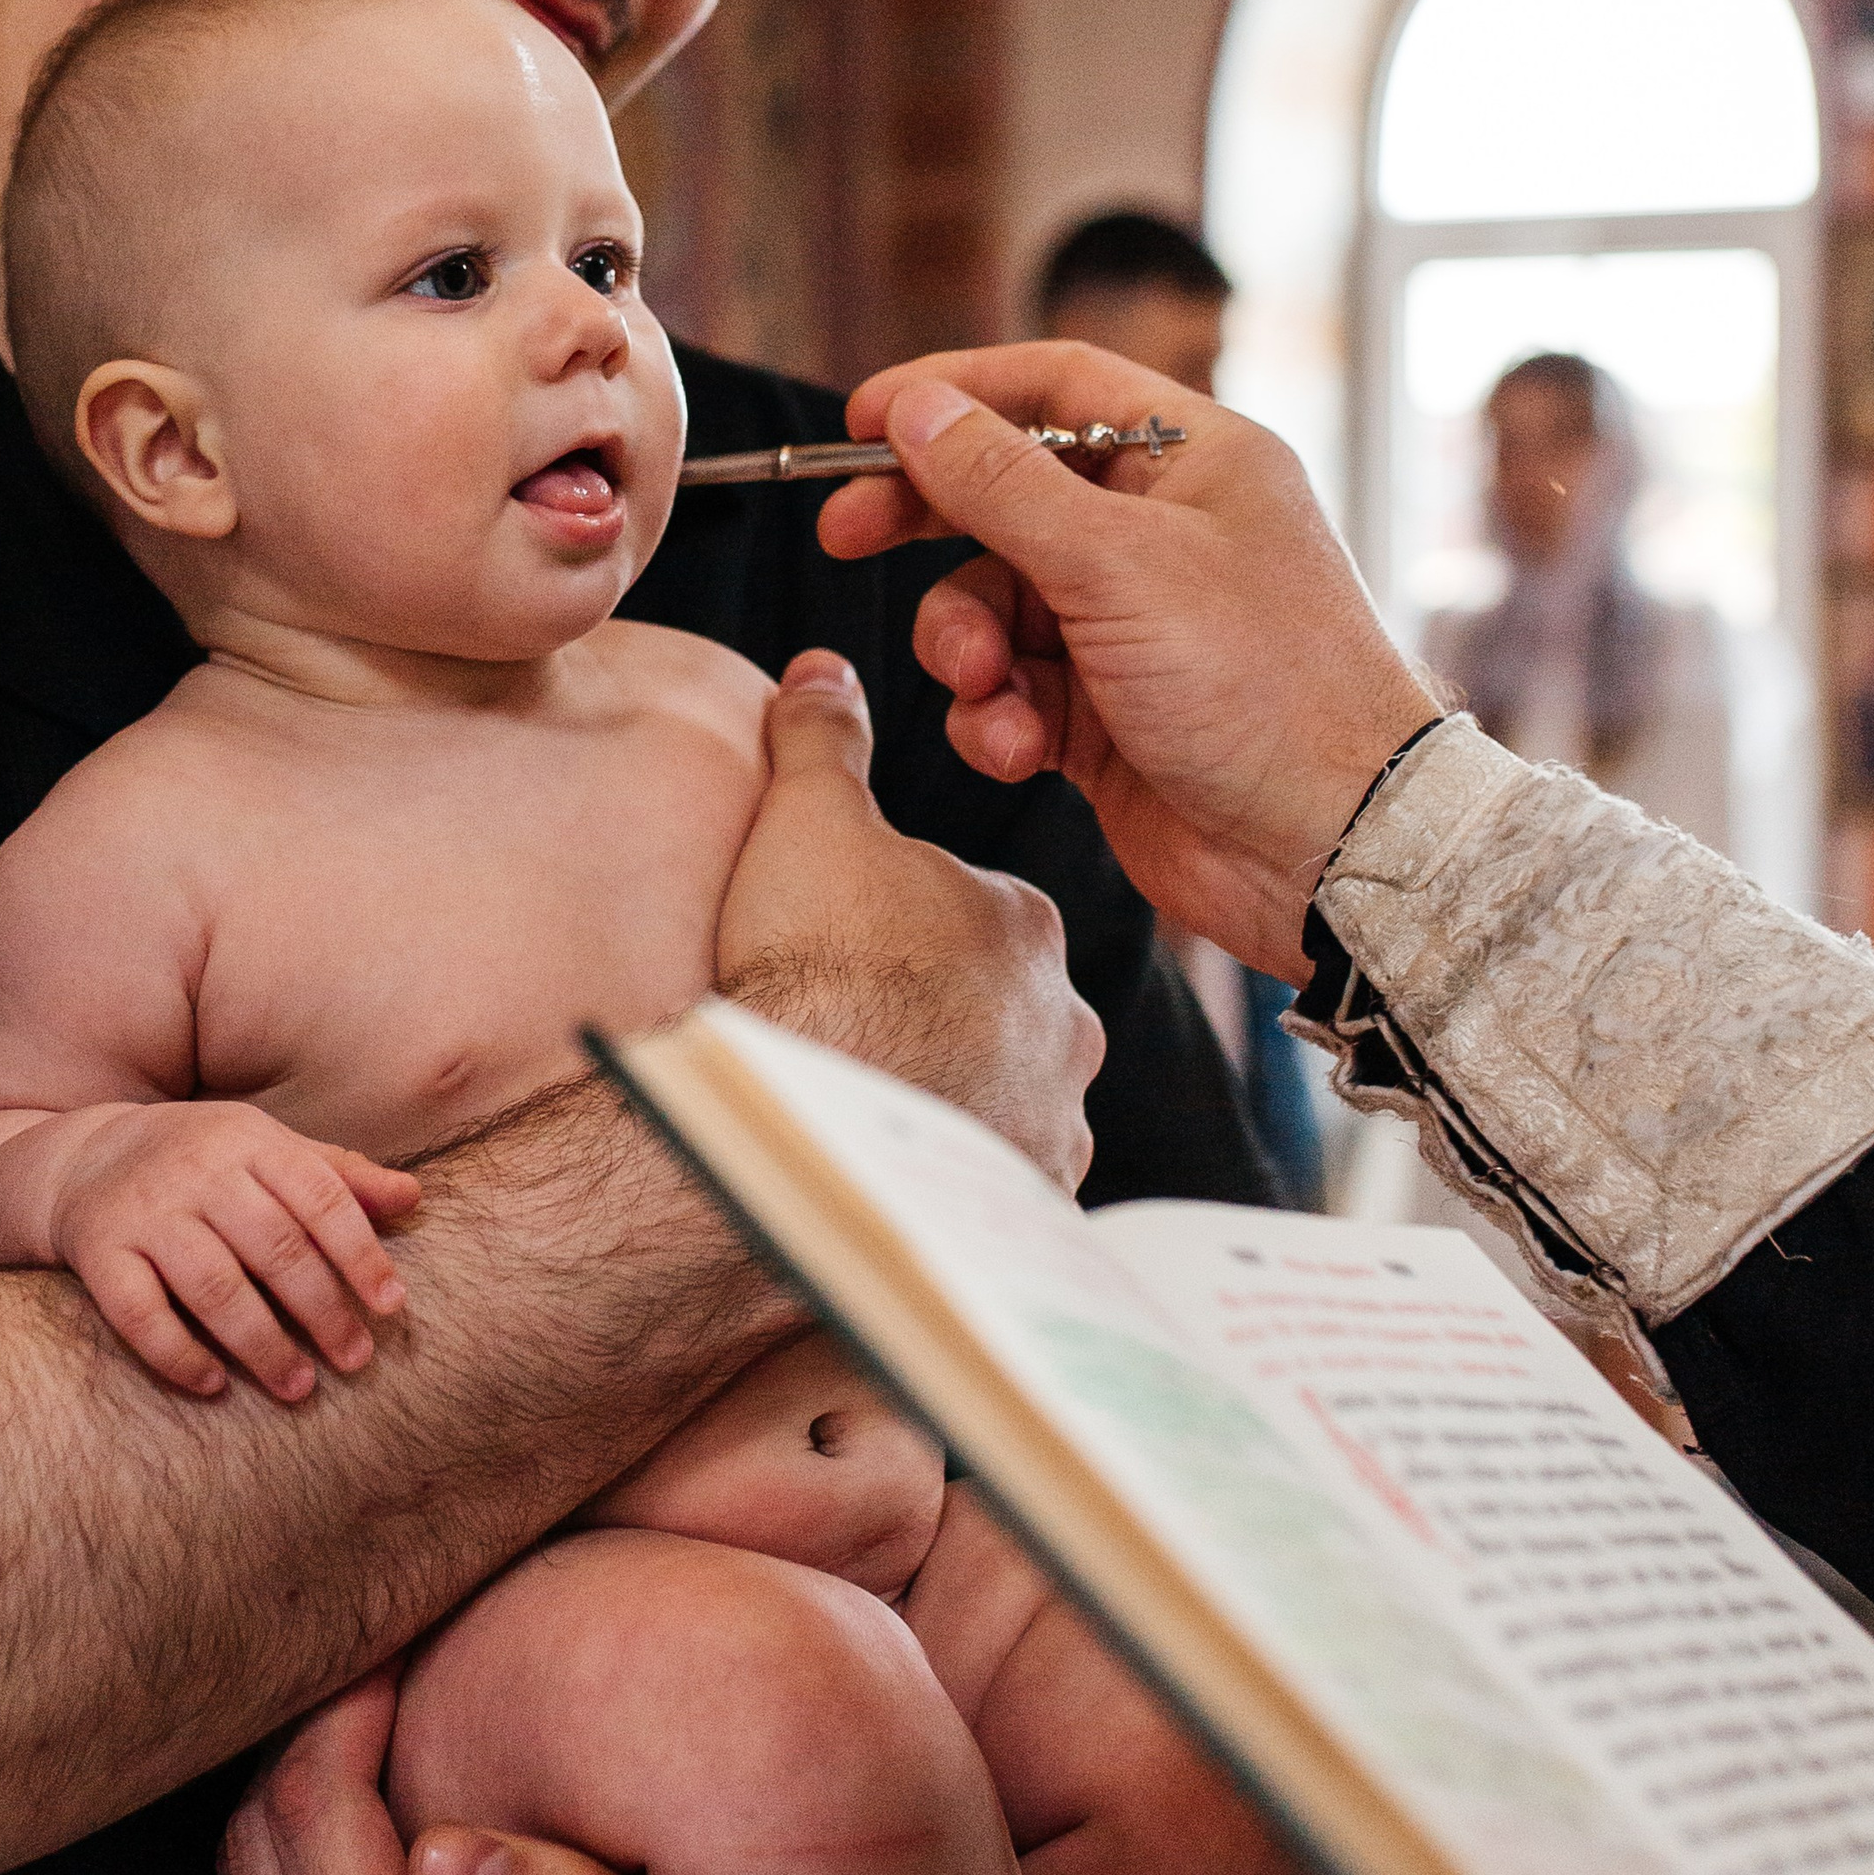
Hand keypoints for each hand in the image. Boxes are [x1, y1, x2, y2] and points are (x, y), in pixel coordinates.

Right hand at [49, 1103, 418, 1400]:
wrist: (85, 1158)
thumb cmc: (204, 1162)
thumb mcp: (268, 1150)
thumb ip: (338, 1176)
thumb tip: (414, 1198)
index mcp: (250, 1141)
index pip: (319, 1197)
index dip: (361, 1254)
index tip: (392, 1307)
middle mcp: (197, 1172)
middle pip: (273, 1247)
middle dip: (322, 1310)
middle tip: (355, 1360)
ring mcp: (144, 1212)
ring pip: (212, 1286)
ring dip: (261, 1344)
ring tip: (298, 1386)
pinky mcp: (98, 1251)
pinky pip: (138, 1313)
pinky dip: (177, 1355)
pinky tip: (214, 1385)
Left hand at [223, 1675, 793, 1874]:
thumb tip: (448, 1857)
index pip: (307, 1812)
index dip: (345, 1707)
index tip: (405, 1646)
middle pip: (253, 1845)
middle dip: (315, 1740)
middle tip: (397, 1673)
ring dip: (302, 1801)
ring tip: (392, 1736)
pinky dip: (299, 1871)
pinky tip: (381, 1829)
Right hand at [718, 651, 1104, 1188]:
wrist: (815, 1111)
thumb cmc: (818, 961)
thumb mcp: (809, 820)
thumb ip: (823, 742)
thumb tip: (826, 672)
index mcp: (1024, 924)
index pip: (977, 910)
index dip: (908, 922)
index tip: (852, 945)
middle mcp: (1064, 1022)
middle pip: (1002, 1007)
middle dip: (944, 1016)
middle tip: (860, 1025)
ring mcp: (1052, 1119)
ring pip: (1009, 1099)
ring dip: (956, 1101)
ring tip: (874, 1106)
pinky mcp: (1027, 1203)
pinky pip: (999, 1186)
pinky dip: (956, 1182)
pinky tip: (898, 1177)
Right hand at [814, 349, 1439, 984]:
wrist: (1330, 850)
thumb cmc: (1264, 688)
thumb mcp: (1118, 566)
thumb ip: (1000, 486)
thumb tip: (919, 410)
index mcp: (1193, 462)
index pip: (1054, 389)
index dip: (955, 391)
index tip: (862, 419)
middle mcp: (1162, 534)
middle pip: (1005, 493)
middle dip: (924, 519)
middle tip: (844, 535)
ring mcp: (1131, 628)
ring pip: (993, 605)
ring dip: (967, 646)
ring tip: (987, 685)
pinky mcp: (1105, 716)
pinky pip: (1011, 692)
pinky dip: (997, 718)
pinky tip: (1020, 750)